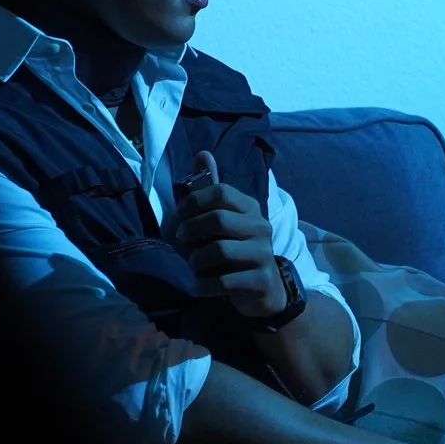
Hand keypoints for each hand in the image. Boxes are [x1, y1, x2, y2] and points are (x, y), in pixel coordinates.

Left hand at [175, 150, 283, 318]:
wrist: (265, 290)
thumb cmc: (237, 251)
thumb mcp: (225, 220)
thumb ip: (212, 190)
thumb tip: (202, 153)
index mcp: (250, 208)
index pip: (221, 192)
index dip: (194, 201)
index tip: (179, 214)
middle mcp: (261, 227)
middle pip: (218, 219)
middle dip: (191, 230)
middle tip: (181, 241)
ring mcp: (263, 254)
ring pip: (220, 250)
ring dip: (197, 260)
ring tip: (193, 265)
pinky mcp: (261, 280)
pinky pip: (226, 281)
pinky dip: (205, 285)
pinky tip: (199, 286)